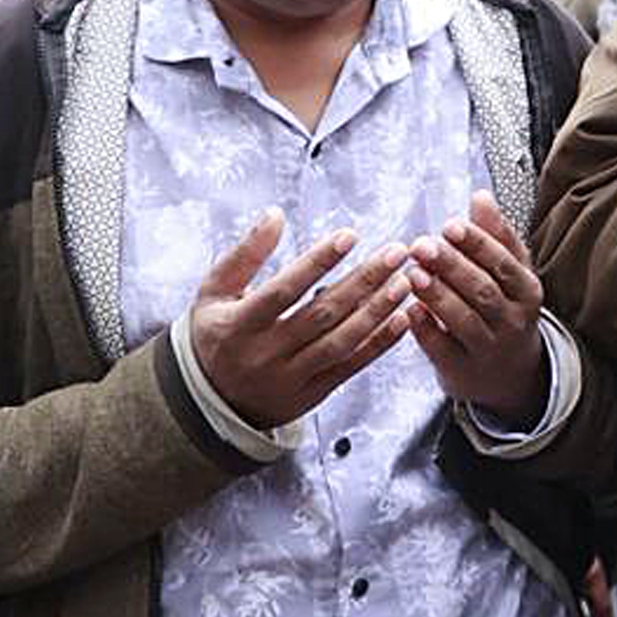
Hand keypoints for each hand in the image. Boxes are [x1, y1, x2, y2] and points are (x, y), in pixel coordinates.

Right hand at [187, 208, 416, 432]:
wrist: (209, 403)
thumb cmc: (215, 335)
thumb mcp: (213, 293)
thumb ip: (244, 255)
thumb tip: (275, 214)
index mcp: (238, 326)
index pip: (284, 290)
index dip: (318, 262)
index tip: (350, 235)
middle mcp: (265, 355)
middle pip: (322, 314)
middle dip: (364, 281)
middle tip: (397, 251)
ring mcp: (290, 378)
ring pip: (341, 342)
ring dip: (377, 311)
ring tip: (406, 281)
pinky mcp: (312, 395)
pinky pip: (350, 367)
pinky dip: (379, 343)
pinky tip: (402, 318)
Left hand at [405, 189, 550, 421]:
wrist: (508, 373)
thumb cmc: (504, 309)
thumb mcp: (510, 273)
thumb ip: (495, 235)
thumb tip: (481, 196)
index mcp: (527, 290)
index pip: (504, 263)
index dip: (477, 244)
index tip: (450, 225)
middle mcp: (513, 320)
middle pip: (483, 290)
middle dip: (451, 266)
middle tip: (421, 245)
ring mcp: (489, 348)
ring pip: (464, 319)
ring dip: (437, 295)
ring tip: (412, 273)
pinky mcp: (463, 369)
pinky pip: (443, 349)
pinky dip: (426, 329)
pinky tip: (409, 310)